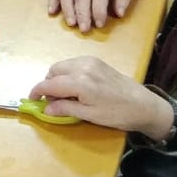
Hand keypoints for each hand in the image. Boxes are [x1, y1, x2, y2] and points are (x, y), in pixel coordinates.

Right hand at [29, 56, 174, 136]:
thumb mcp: (90, 115)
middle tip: (52, 101)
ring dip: (57, 78)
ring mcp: (90, 61)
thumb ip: (65, 108)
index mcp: (80, 82)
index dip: (37, 91)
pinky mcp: (97, 61)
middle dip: (48, 84)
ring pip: (63, 65)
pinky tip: (76, 87)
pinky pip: (73, 64)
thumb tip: (45, 108)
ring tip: (64, 95)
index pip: (49, 83)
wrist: (144, 105)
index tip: (32, 100)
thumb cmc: (118, 114)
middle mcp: (82, 66)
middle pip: (54, 71)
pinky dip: (68, 73)